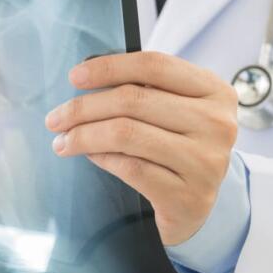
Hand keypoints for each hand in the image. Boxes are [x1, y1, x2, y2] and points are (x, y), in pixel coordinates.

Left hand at [45, 52, 237, 245]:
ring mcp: (206, 162)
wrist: (194, 207)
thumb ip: (142, 90)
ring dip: (84, 136)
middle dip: (83, 108)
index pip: (155, 66)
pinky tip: (89, 156)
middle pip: (133, 100)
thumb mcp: (171, 111)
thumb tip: (85, 75)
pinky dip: (102, 159)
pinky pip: (130, 167)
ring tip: (62, 142)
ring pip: (126, 134)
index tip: (73, 77)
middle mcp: (217, 124)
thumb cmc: (175, 148)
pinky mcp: (189, 196)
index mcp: (215, 92)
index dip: (109, 67)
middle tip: (55, 119)